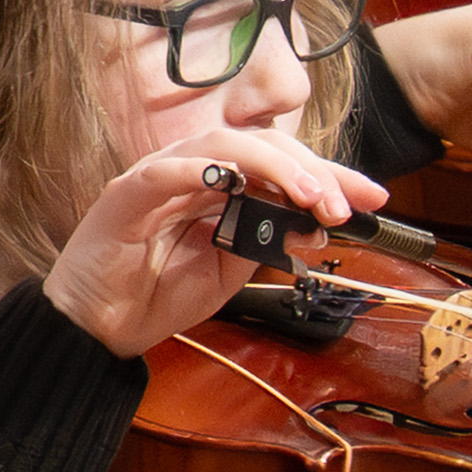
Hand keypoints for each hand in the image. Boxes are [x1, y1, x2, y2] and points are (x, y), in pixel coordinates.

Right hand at [33, 115, 383, 359]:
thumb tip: (316, 224)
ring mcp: (158, 178)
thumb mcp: (230, 272)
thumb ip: (266, 242)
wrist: (98, 328)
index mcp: (218, 188)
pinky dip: (200, 170)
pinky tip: (233, 182)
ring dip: (273, 167)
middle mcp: (191, 172)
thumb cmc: (156, 296)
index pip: (280, 165)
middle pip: (260, 144)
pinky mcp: (125, 195)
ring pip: (221, 144)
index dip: (329, 175)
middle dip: (312, 170)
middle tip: (343, 205)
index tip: (373, 198)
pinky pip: (165, 171)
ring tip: (309, 197)